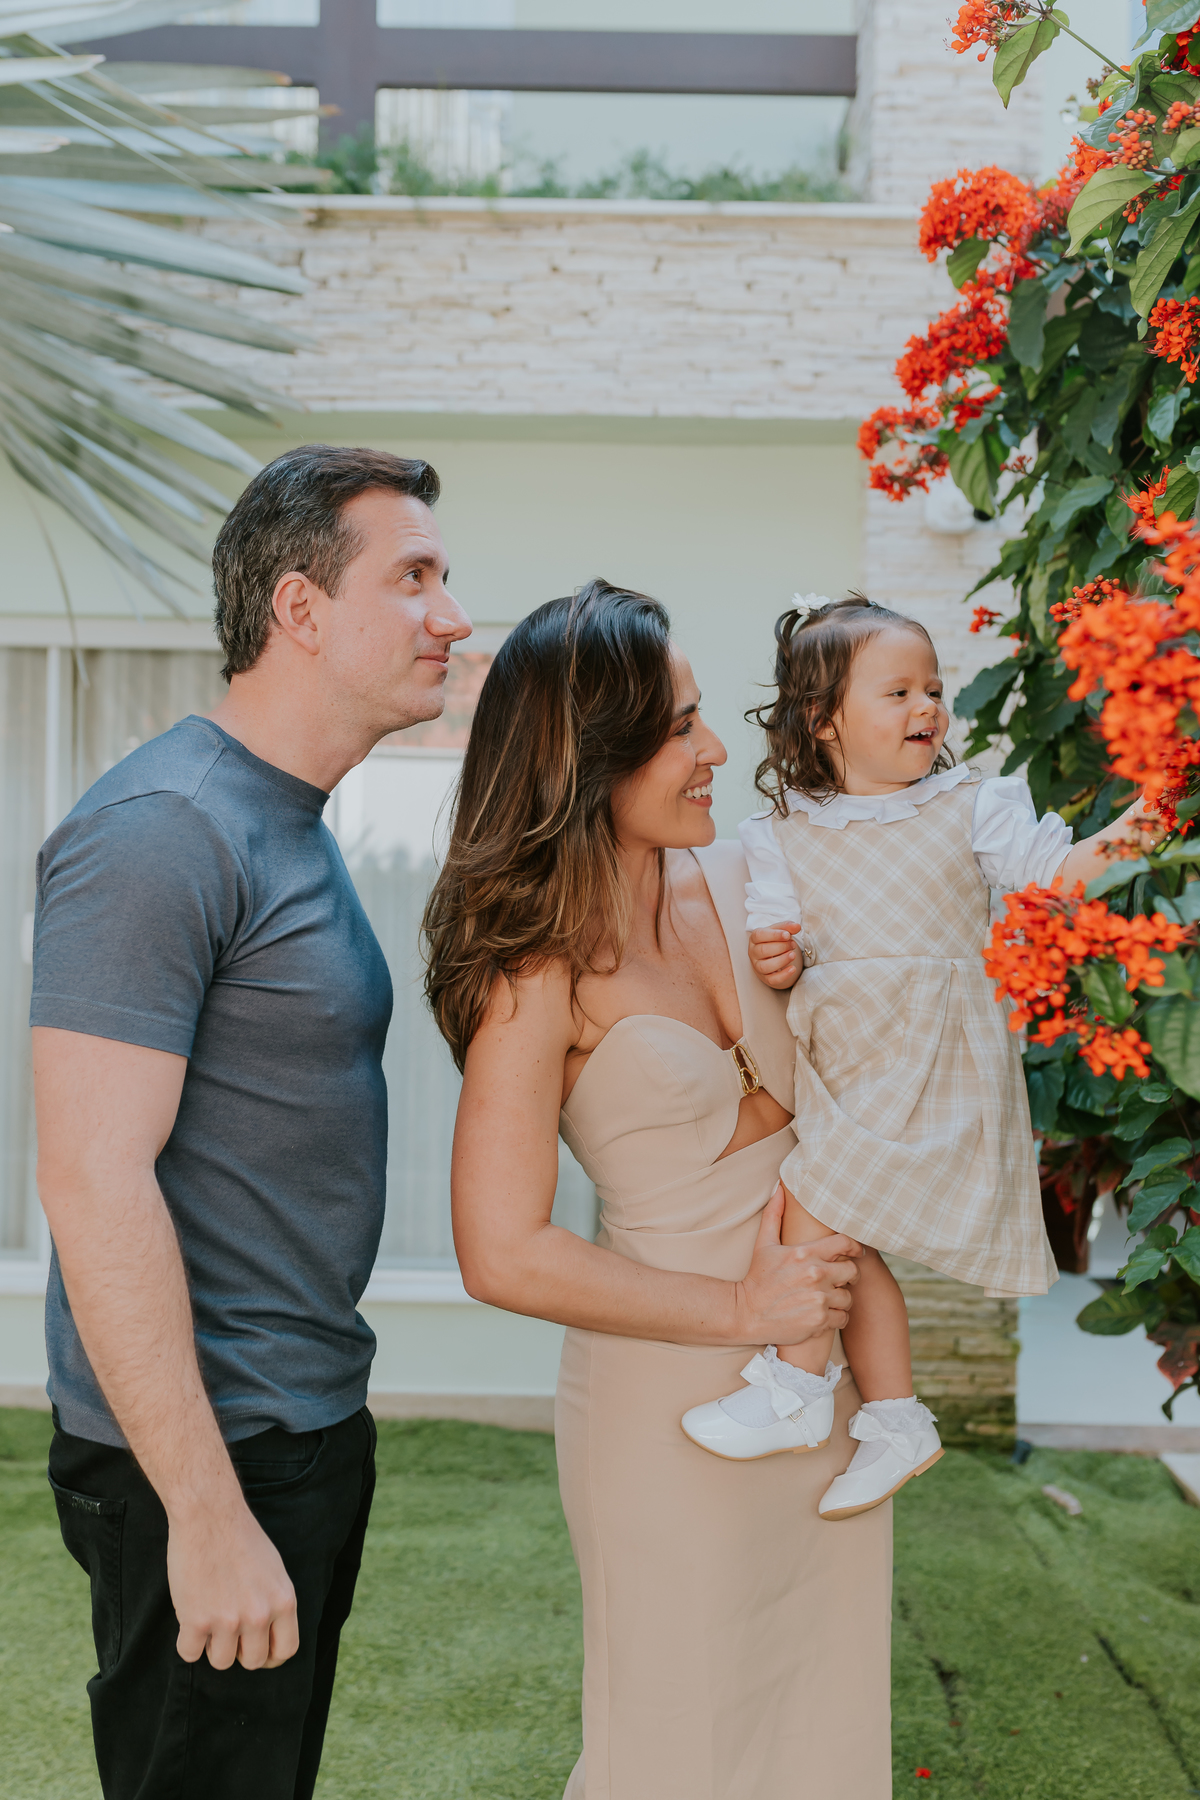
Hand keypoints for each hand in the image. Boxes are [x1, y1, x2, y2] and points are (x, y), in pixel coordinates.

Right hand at [168, 1495, 298, 1670]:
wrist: (209, 1515)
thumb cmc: (241, 1537)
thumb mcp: (274, 1570)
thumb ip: (274, 1604)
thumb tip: (270, 1635)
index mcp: (284, 1602)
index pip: (286, 1650)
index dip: (270, 1655)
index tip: (256, 1649)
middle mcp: (260, 1615)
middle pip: (253, 1661)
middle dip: (240, 1650)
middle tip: (228, 1628)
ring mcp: (228, 1621)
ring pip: (221, 1661)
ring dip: (212, 1645)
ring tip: (208, 1615)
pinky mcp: (196, 1621)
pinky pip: (189, 1654)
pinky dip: (187, 1641)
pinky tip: (189, 1619)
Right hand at [734, 1184, 860, 1343]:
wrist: (745, 1313)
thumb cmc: (757, 1278)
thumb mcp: (764, 1244)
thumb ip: (774, 1215)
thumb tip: (779, 1188)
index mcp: (805, 1253)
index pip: (845, 1243)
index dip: (854, 1247)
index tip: (856, 1252)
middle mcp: (815, 1275)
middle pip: (852, 1271)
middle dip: (847, 1275)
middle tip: (837, 1279)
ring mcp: (818, 1299)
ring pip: (848, 1297)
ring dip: (840, 1298)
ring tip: (826, 1299)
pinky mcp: (819, 1321)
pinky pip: (842, 1317)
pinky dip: (836, 1317)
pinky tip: (822, 1314)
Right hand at [748, 924, 802, 989]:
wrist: (772, 956)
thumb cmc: (774, 941)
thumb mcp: (779, 931)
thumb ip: (788, 927)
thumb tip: (797, 926)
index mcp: (755, 938)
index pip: (759, 935)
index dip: (774, 935)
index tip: (787, 935)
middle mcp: (753, 952)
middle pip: (763, 950)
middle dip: (780, 947)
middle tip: (792, 945)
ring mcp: (757, 966)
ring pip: (765, 966)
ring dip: (781, 961)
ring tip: (793, 955)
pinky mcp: (765, 977)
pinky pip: (772, 979)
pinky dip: (783, 975)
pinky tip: (793, 969)